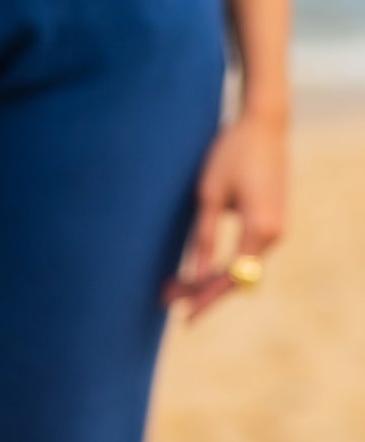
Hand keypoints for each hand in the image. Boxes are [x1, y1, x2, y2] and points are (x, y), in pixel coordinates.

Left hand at [164, 108, 288, 324]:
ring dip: (209, 279)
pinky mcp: (270, 223)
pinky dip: (222, 265)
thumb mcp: (209, 192)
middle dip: (202, 292)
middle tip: (166, 299)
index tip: (184, 315)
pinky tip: (197, 270)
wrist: (264, 126)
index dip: (206, 297)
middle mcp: (273, 234)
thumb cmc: (232, 153)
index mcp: (260, 227)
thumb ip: (205, 235)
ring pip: (241, 269)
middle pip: (237, 279)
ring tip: (173, 286)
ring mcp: (276, 230)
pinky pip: (246, 255)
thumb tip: (197, 273)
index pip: (231, 276)